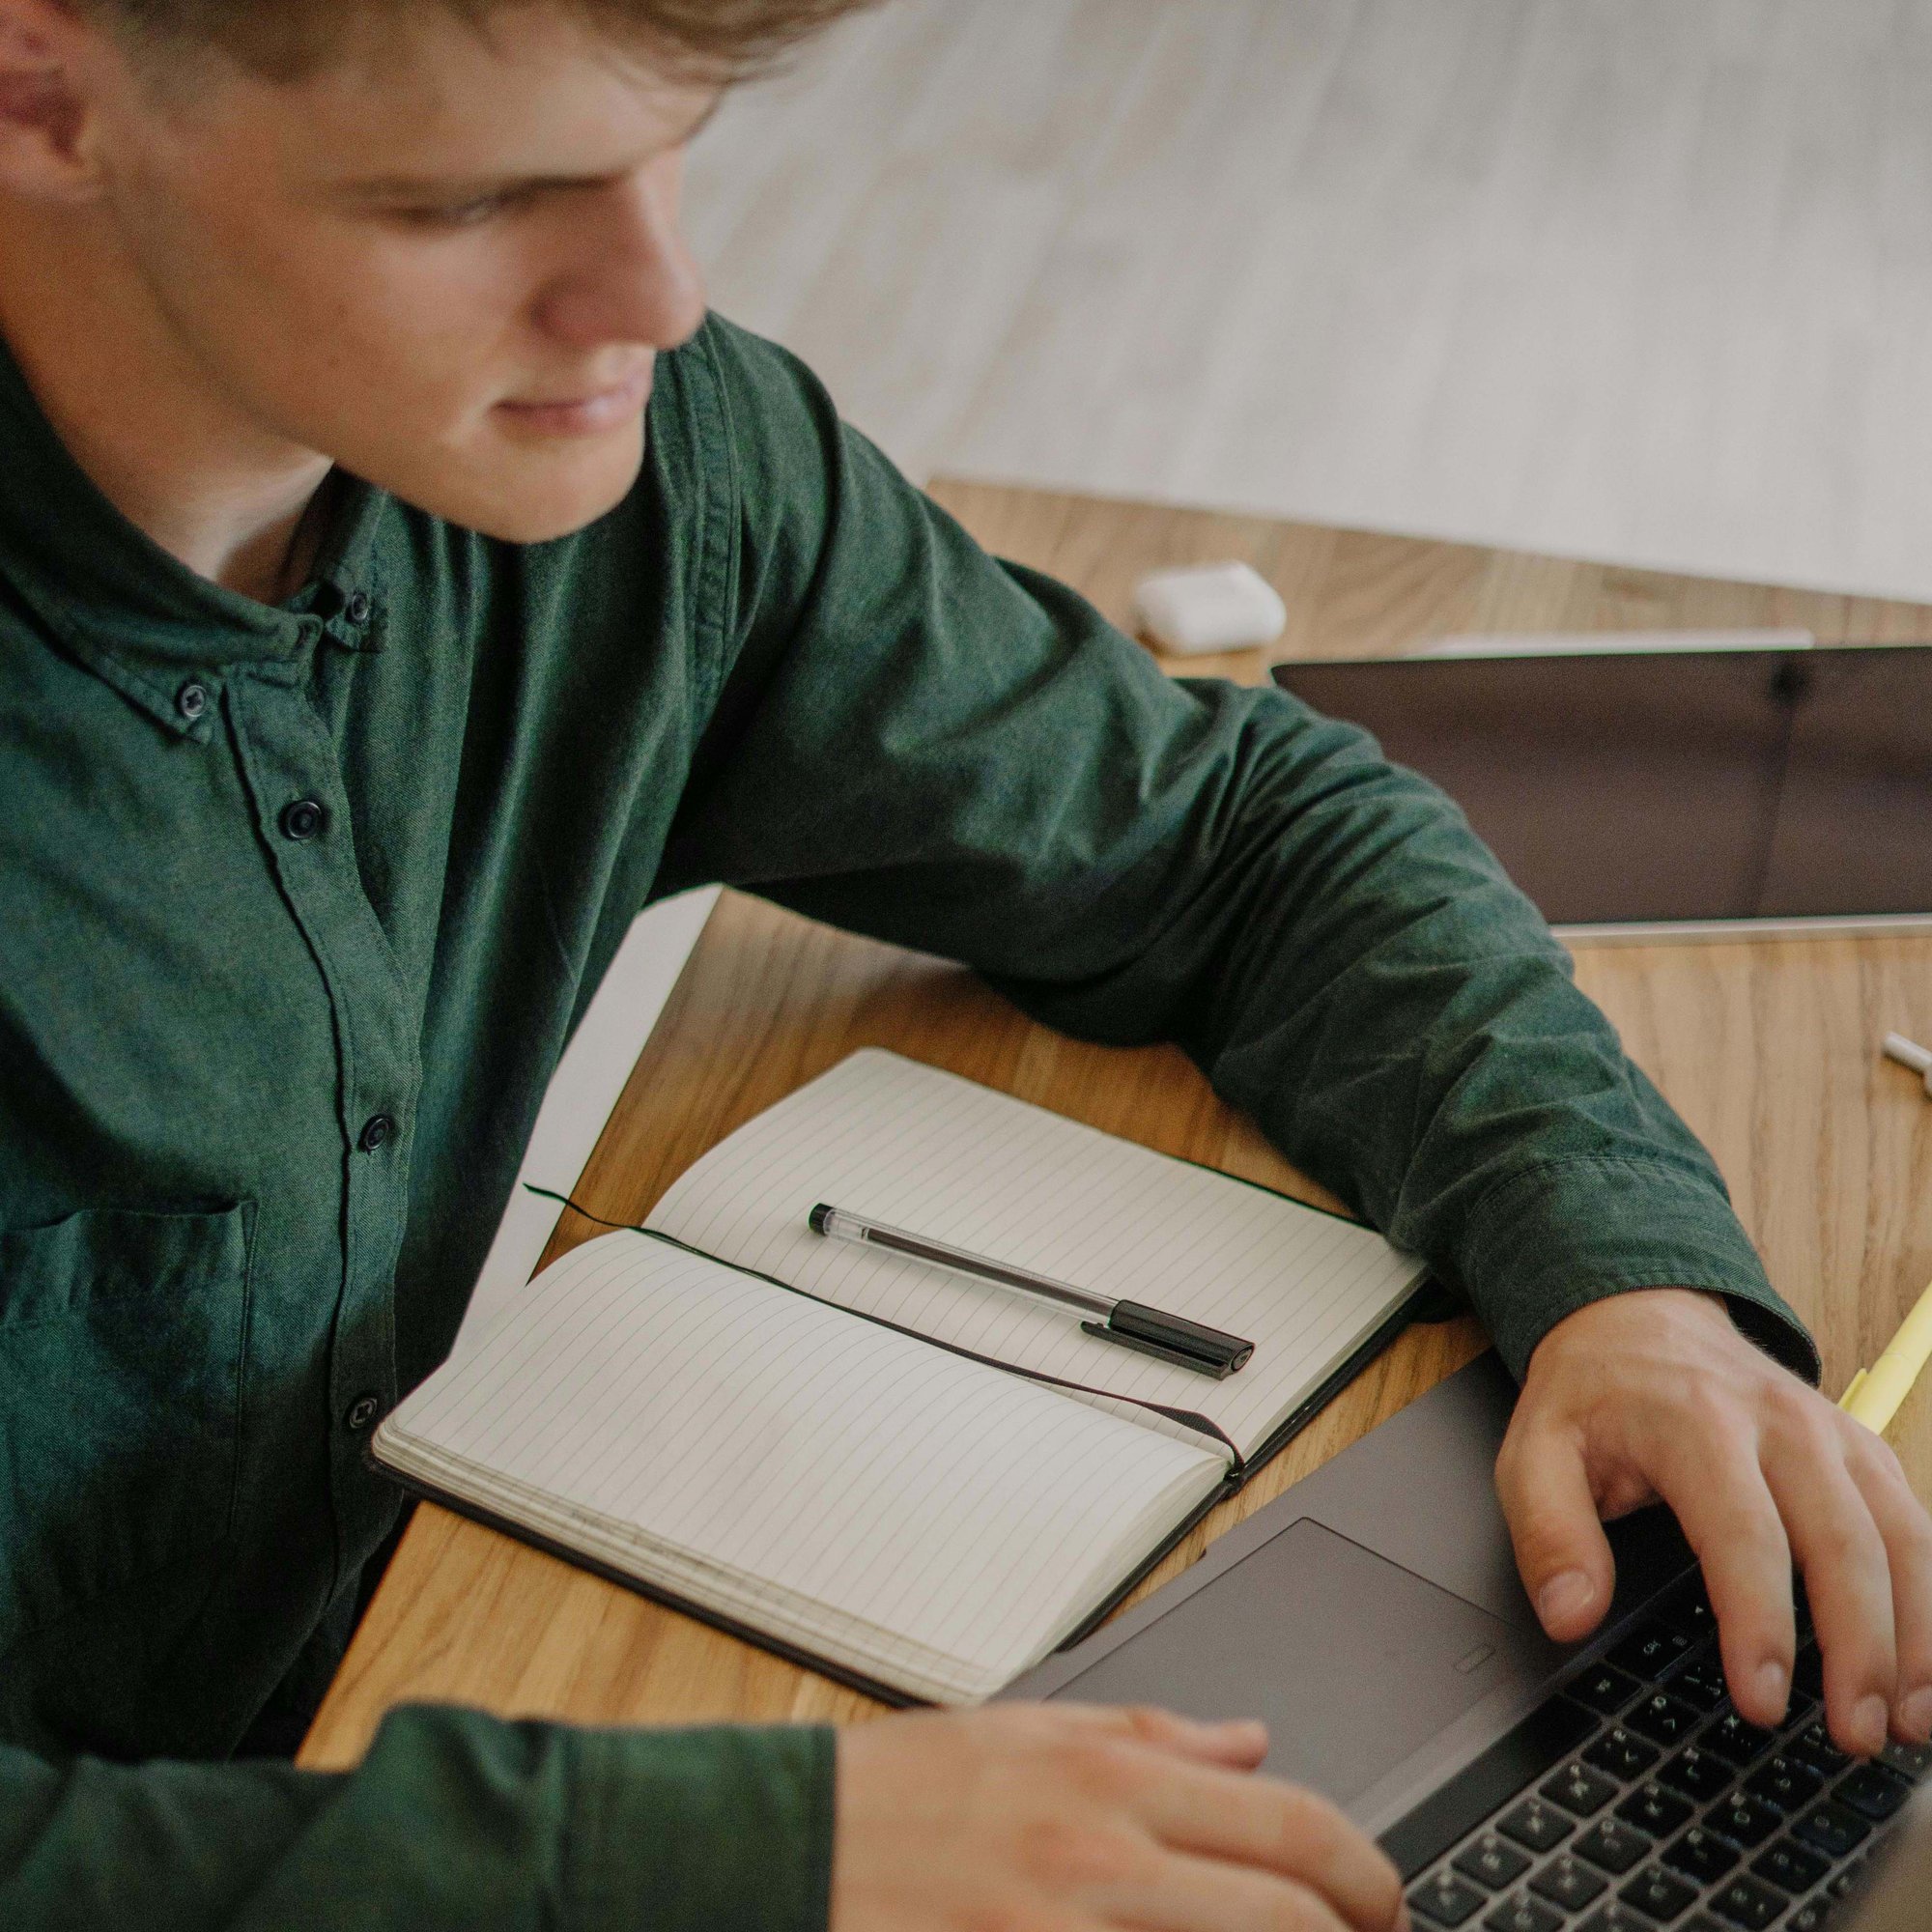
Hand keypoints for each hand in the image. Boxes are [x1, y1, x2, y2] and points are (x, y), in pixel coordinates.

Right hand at [833, 1702, 1407, 1931]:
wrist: (772, 1856)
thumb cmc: (891, 1798)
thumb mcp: (1023, 1733)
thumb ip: (1150, 1739)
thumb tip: (1250, 1742)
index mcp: (1104, 1781)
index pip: (1289, 1824)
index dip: (1362, 1874)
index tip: (1378, 1904)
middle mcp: (1098, 1861)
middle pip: (1287, 1917)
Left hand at [1497, 1287, 1931, 1755]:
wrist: (1637, 1315)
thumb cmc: (1591, 1393)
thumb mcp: (1533, 1449)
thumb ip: (1548, 1532)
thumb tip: (1569, 1614)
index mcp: (1695, 1422)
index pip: (1743, 1533)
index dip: (1760, 1623)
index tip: (1761, 1699)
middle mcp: (1780, 1424)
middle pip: (1843, 1542)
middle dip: (1860, 1649)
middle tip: (1854, 1733)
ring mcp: (1832, 1433)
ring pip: (1901, 1536)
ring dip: (1916, 1636)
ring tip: (1907, 1721)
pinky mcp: (1861, 1449)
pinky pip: (1915, 1524)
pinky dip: (1930, 1598)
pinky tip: (1924, 1664)